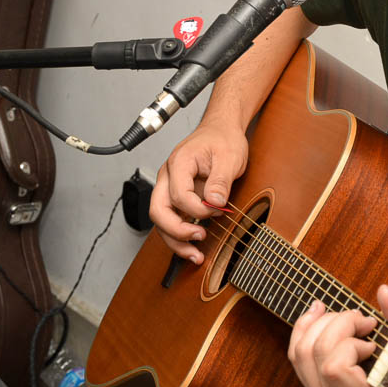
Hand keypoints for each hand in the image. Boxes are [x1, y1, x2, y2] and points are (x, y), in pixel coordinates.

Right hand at [149, 122, 247, 262]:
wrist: (221, 131)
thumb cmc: (223, 139)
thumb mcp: (229, 156)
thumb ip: (221, 180)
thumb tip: (215, 203)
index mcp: (179, 164)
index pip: (178, 195)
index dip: (198, 209)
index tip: (218, 210)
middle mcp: (168, 177)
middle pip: (158, 211)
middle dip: (177, 231)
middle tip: (200, 237)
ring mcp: (170, 188)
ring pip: (161, 221)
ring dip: (176, 241)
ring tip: (196, 255)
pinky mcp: (177, 197)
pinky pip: (172, 220)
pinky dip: (180, 236)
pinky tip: (193, 246)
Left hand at [288, 285, 387, 386]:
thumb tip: (384, 293)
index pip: (334, 367)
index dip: (347, 338)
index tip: (370, 329)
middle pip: (315, 354)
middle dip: (336, 322)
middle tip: (360, 318)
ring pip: (300, 354)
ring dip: (319, 324)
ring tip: (343, 316)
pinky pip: (297, 360)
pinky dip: (305, 331)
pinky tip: (319, 316)